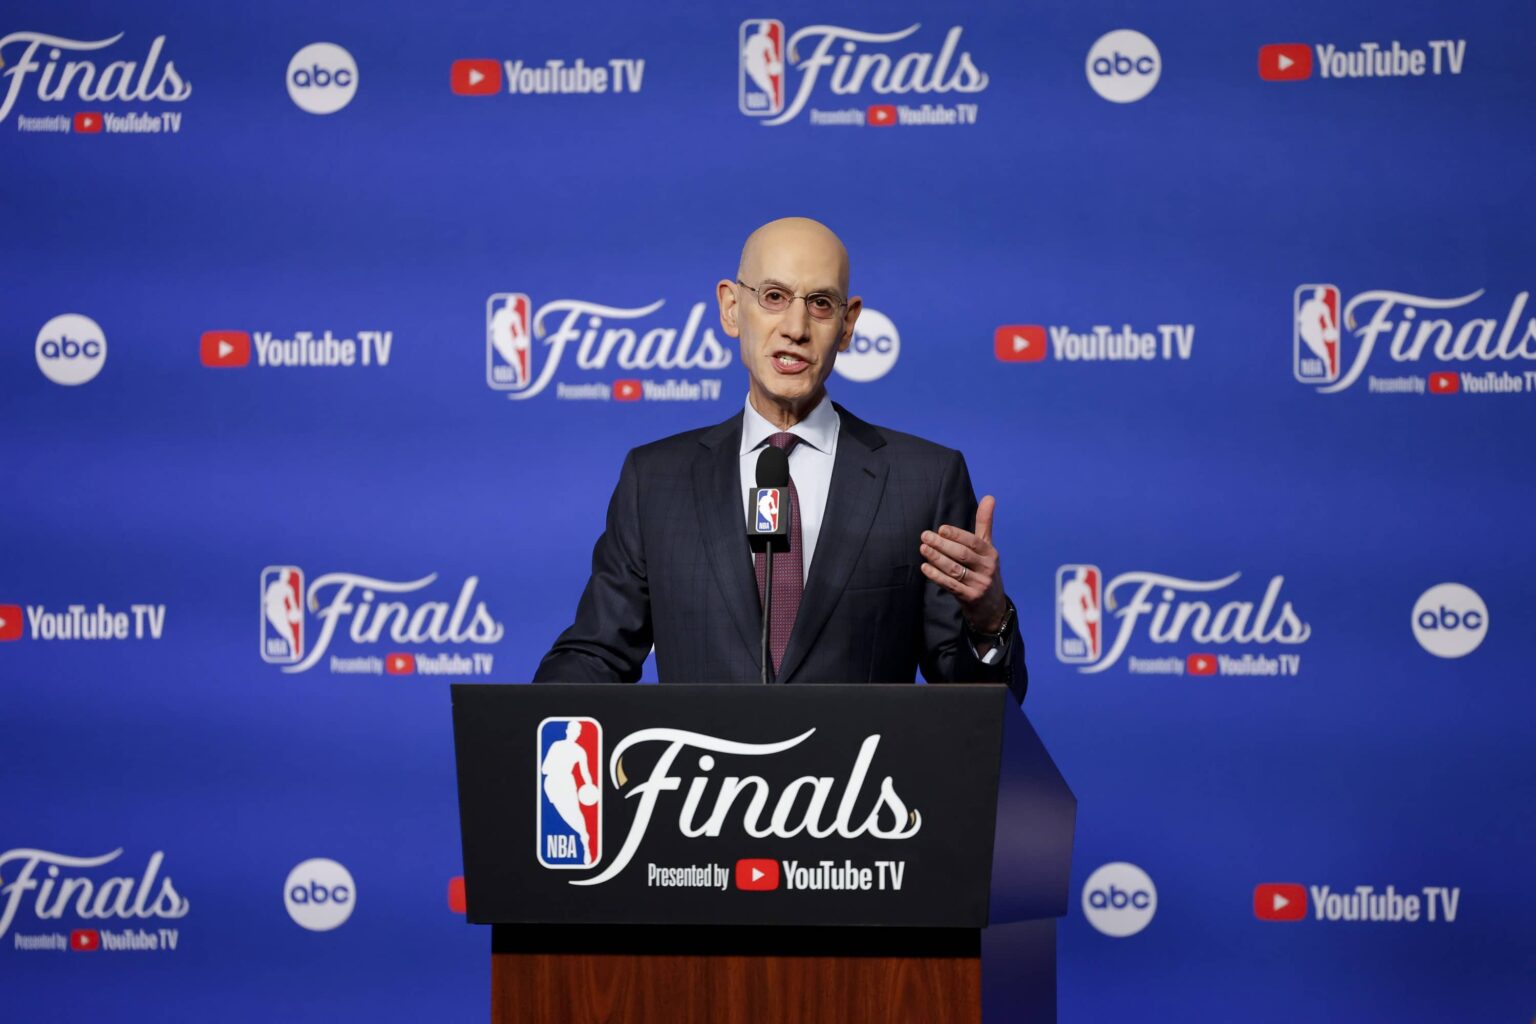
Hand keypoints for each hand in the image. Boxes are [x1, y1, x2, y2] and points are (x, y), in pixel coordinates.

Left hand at [919, 495, 1007, 632]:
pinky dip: (937, 576)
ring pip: (955, 570)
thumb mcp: (988, 548)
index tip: (941, 529)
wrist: (992, 607)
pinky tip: (925, 568)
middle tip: (925, 536)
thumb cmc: (984, 571)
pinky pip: (951, 585)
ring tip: (923, 549)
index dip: (957, 535)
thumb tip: (989, 497)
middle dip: (942, 545)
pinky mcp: (970, 598)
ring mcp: (979, 584)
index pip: (973, 542)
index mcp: (991, 554)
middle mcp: (987, 569)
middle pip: (962, 555)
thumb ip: (984, 523)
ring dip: (937, 559)